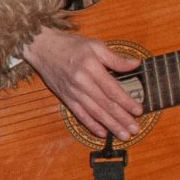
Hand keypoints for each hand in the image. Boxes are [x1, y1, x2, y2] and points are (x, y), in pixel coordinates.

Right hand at [23, 26, 140, 141]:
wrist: (41, 47)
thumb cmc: (69, 44)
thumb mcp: (95, 45)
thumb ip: (115, 58)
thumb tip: (136, 64)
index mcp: (91, 67)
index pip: (112, 89)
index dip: (127, 102)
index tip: (139, 111)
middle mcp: (82, 82)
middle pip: (105, 104)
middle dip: (122, 119)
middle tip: (134, 130)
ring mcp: (72, 92)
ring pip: (94, 112)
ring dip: (110, 125)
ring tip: (123, 135)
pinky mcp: (65, 98)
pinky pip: (79, 114)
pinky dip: (91, 125)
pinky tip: (102, 133)